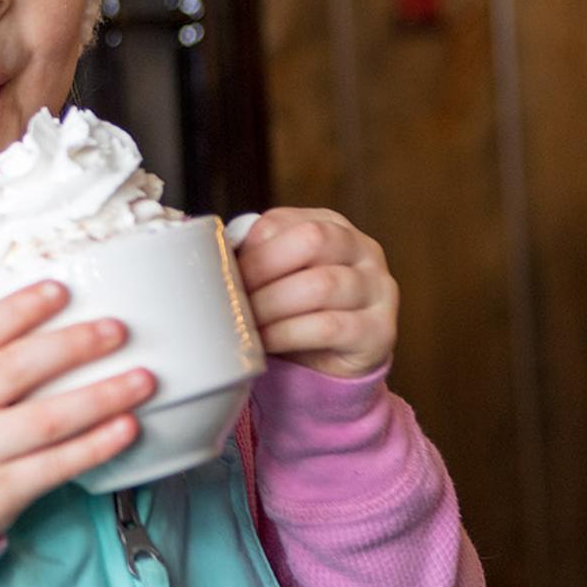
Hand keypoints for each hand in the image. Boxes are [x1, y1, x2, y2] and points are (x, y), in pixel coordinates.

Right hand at [0, 282, 147, 538]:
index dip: (21, 307)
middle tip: (117, 329)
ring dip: (99, 397)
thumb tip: (42, 317)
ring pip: (45, 420)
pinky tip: (127, 428)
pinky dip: (95, 447)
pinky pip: (56, 467)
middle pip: (16, 370)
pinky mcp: (3, 491)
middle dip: (71, 346)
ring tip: (142, 379)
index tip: (60, 289)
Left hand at [234, 207, 398, 379]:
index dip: (247, 248)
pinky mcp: (379, 330)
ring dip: (271, 305)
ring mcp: (378, 289)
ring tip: (245, 322)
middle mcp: (362, 250)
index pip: (282, 221)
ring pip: (321, 285)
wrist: (330, 365)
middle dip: (262, 269)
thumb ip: (252, 260)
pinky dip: (287, 334)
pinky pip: (329, 326)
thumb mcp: (275, 279)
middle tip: (233, 297)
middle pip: (312, 240)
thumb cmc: (294, 313)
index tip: (222, 274)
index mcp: (331, 226)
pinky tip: (264, 342)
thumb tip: (207, 255)